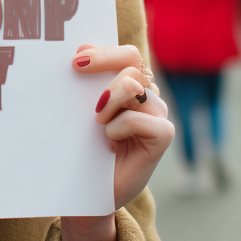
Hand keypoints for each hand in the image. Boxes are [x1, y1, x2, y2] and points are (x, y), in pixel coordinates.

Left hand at [60, 44, 174, 240]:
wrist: (89, 192)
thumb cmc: (84, 150)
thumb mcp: (82, 112)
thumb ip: (87, 82)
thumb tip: (81, 48)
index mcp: (129, 86)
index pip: (126, 55)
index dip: (104, 52)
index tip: (76, 60)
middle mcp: (148, 97)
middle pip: (132, 64)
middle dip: (104, 65)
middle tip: (78, 71)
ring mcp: (158, 115)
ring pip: (135, 87)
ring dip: (109, 101)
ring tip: (97, 124)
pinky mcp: (163, 135)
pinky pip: (142, 118)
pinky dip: (119, 127)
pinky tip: (111, 143)